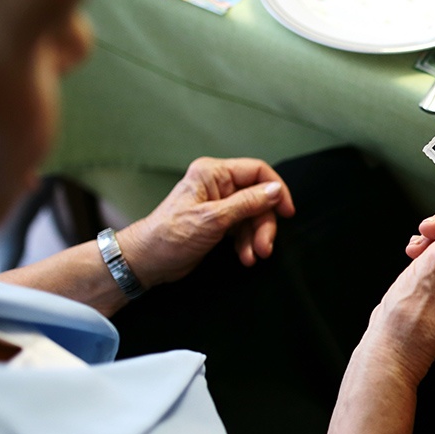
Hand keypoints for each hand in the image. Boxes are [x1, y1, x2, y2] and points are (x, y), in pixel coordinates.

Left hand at [119, 157, 294, 286]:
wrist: (147, 261)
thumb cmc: (170, 236)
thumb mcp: (213, 219)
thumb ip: (247, 203)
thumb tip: (275, 191)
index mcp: (213, 173)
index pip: (257, 172)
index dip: (276, 190)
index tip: (287, 212)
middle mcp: (217, 184)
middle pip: (258, 198)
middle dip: (264, 224)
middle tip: (266, 247)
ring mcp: (219, 204)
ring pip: (253, 216)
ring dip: (256, 237)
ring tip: (253, 256)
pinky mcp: (218, 222)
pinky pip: (243, 228)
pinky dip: (247, 243)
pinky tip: (245, 256)